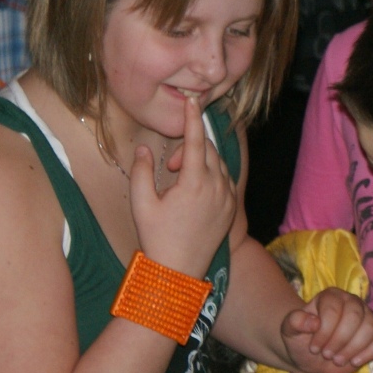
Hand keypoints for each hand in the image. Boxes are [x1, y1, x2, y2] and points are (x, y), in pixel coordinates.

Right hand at [130, 96, 236, 274]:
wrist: (178, 271)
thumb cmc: (157, 238)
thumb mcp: (141, 203)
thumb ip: (141, 171)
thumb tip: (144, 149)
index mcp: (195, 184)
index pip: (196, 141)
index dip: (192, 118)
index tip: (192, 101)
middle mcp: (217, 187)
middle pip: (208, 149)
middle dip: (189, 147)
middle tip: (170, 167)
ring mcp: (227, 198)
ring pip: (218, 163)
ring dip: (200, 161)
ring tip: (179, 180)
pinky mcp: (231, 208)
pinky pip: (225, 178)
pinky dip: (212, 173)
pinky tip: (194, 188)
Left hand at [281, 287, 372, 372]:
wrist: (313, 356)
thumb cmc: (301, 340)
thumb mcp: (289, 332)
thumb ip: (294, 322)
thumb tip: (313, 321)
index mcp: (330, 297)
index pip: (334, 309)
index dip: (325, 331)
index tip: (314, 349)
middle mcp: (351, 301)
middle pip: (354, 316)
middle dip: (340, 341)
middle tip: (327, 356)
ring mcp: (366, 315)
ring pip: (370, 327)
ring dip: (353, 348)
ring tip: (338, 360)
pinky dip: (370, 352)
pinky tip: (354, 361)